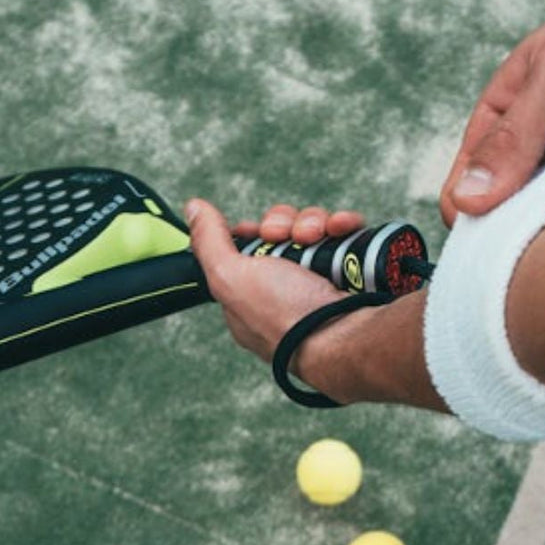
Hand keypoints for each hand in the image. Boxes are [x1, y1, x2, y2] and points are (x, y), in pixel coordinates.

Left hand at [185, 198, 366, 365]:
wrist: (345, 336)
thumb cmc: (284, 319)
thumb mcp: (230, 277)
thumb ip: (208, 241)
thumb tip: (193, 207)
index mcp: (251, 298)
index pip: (247, 252)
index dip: (253, 234)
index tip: (259, 231)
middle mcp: (285, 291)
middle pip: (280, 234)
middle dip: (284, 224)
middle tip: (286, 236)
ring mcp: (320, 282)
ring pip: (312, 230)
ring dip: (313, 223)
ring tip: (317, 236)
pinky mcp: (351, 272)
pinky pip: (343, 236)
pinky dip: (342, 227)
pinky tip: (341, 229)